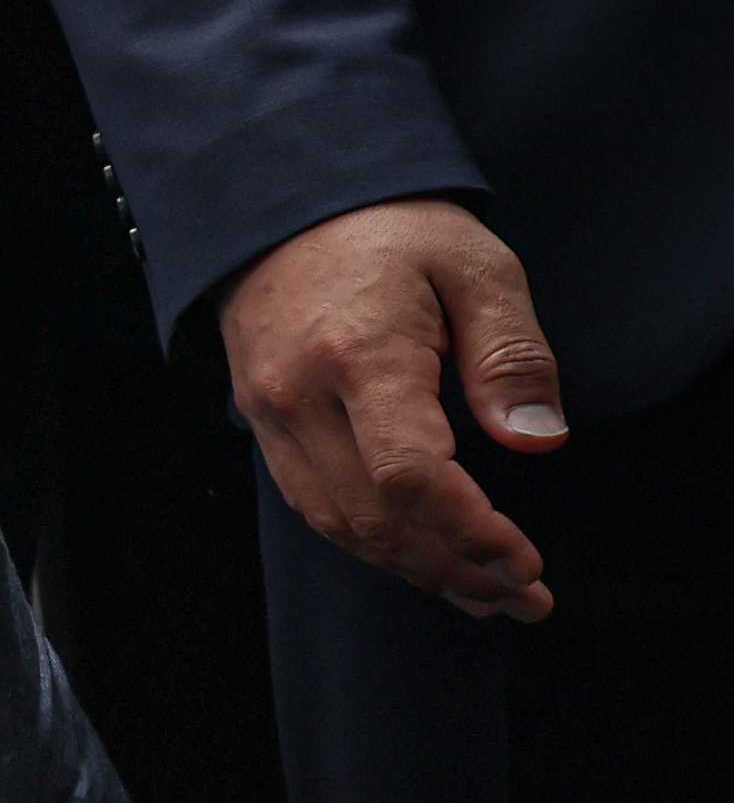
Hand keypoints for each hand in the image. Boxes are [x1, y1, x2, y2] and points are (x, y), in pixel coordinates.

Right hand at [219, 198, 565, 618]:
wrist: (283, 208)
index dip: (469, 532)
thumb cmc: (390, 232)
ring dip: (415, 568)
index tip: (524, 561)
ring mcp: (271, 417)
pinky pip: (316, 506)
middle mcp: (300, 396)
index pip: (408, 474)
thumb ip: (510, 356)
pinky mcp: (264, 427)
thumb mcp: (477, 269)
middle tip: (522, 594)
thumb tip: (537, 443)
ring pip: (339, 526)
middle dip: (454, 568)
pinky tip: (424, 556)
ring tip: (483, 591)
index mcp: (360, 354)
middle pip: (373, 518)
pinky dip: (374, 544)